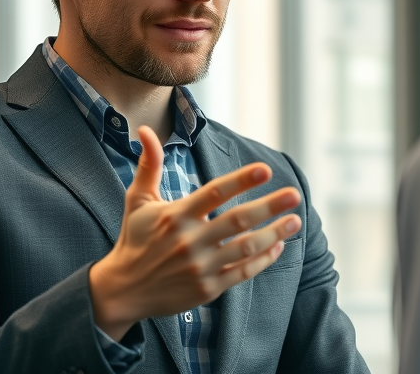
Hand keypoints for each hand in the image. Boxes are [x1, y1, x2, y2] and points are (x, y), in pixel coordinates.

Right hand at [89, 125, 302, 339]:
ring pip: (245, 248)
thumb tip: (145, 130)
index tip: (265, 169)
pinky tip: (278, 245)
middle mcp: (190, 241)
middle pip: (237, 220)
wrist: (123, 290)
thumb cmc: (134, 239)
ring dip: (274, 234)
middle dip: (269, 207)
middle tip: (294, 195)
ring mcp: (200, 267)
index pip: (214, 192)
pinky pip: (242, 273)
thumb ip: (149, 165)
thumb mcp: (137, 200)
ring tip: (296, 220)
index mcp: (176, 215)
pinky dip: (263, 259)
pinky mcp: (207, 289)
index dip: (241, 180)